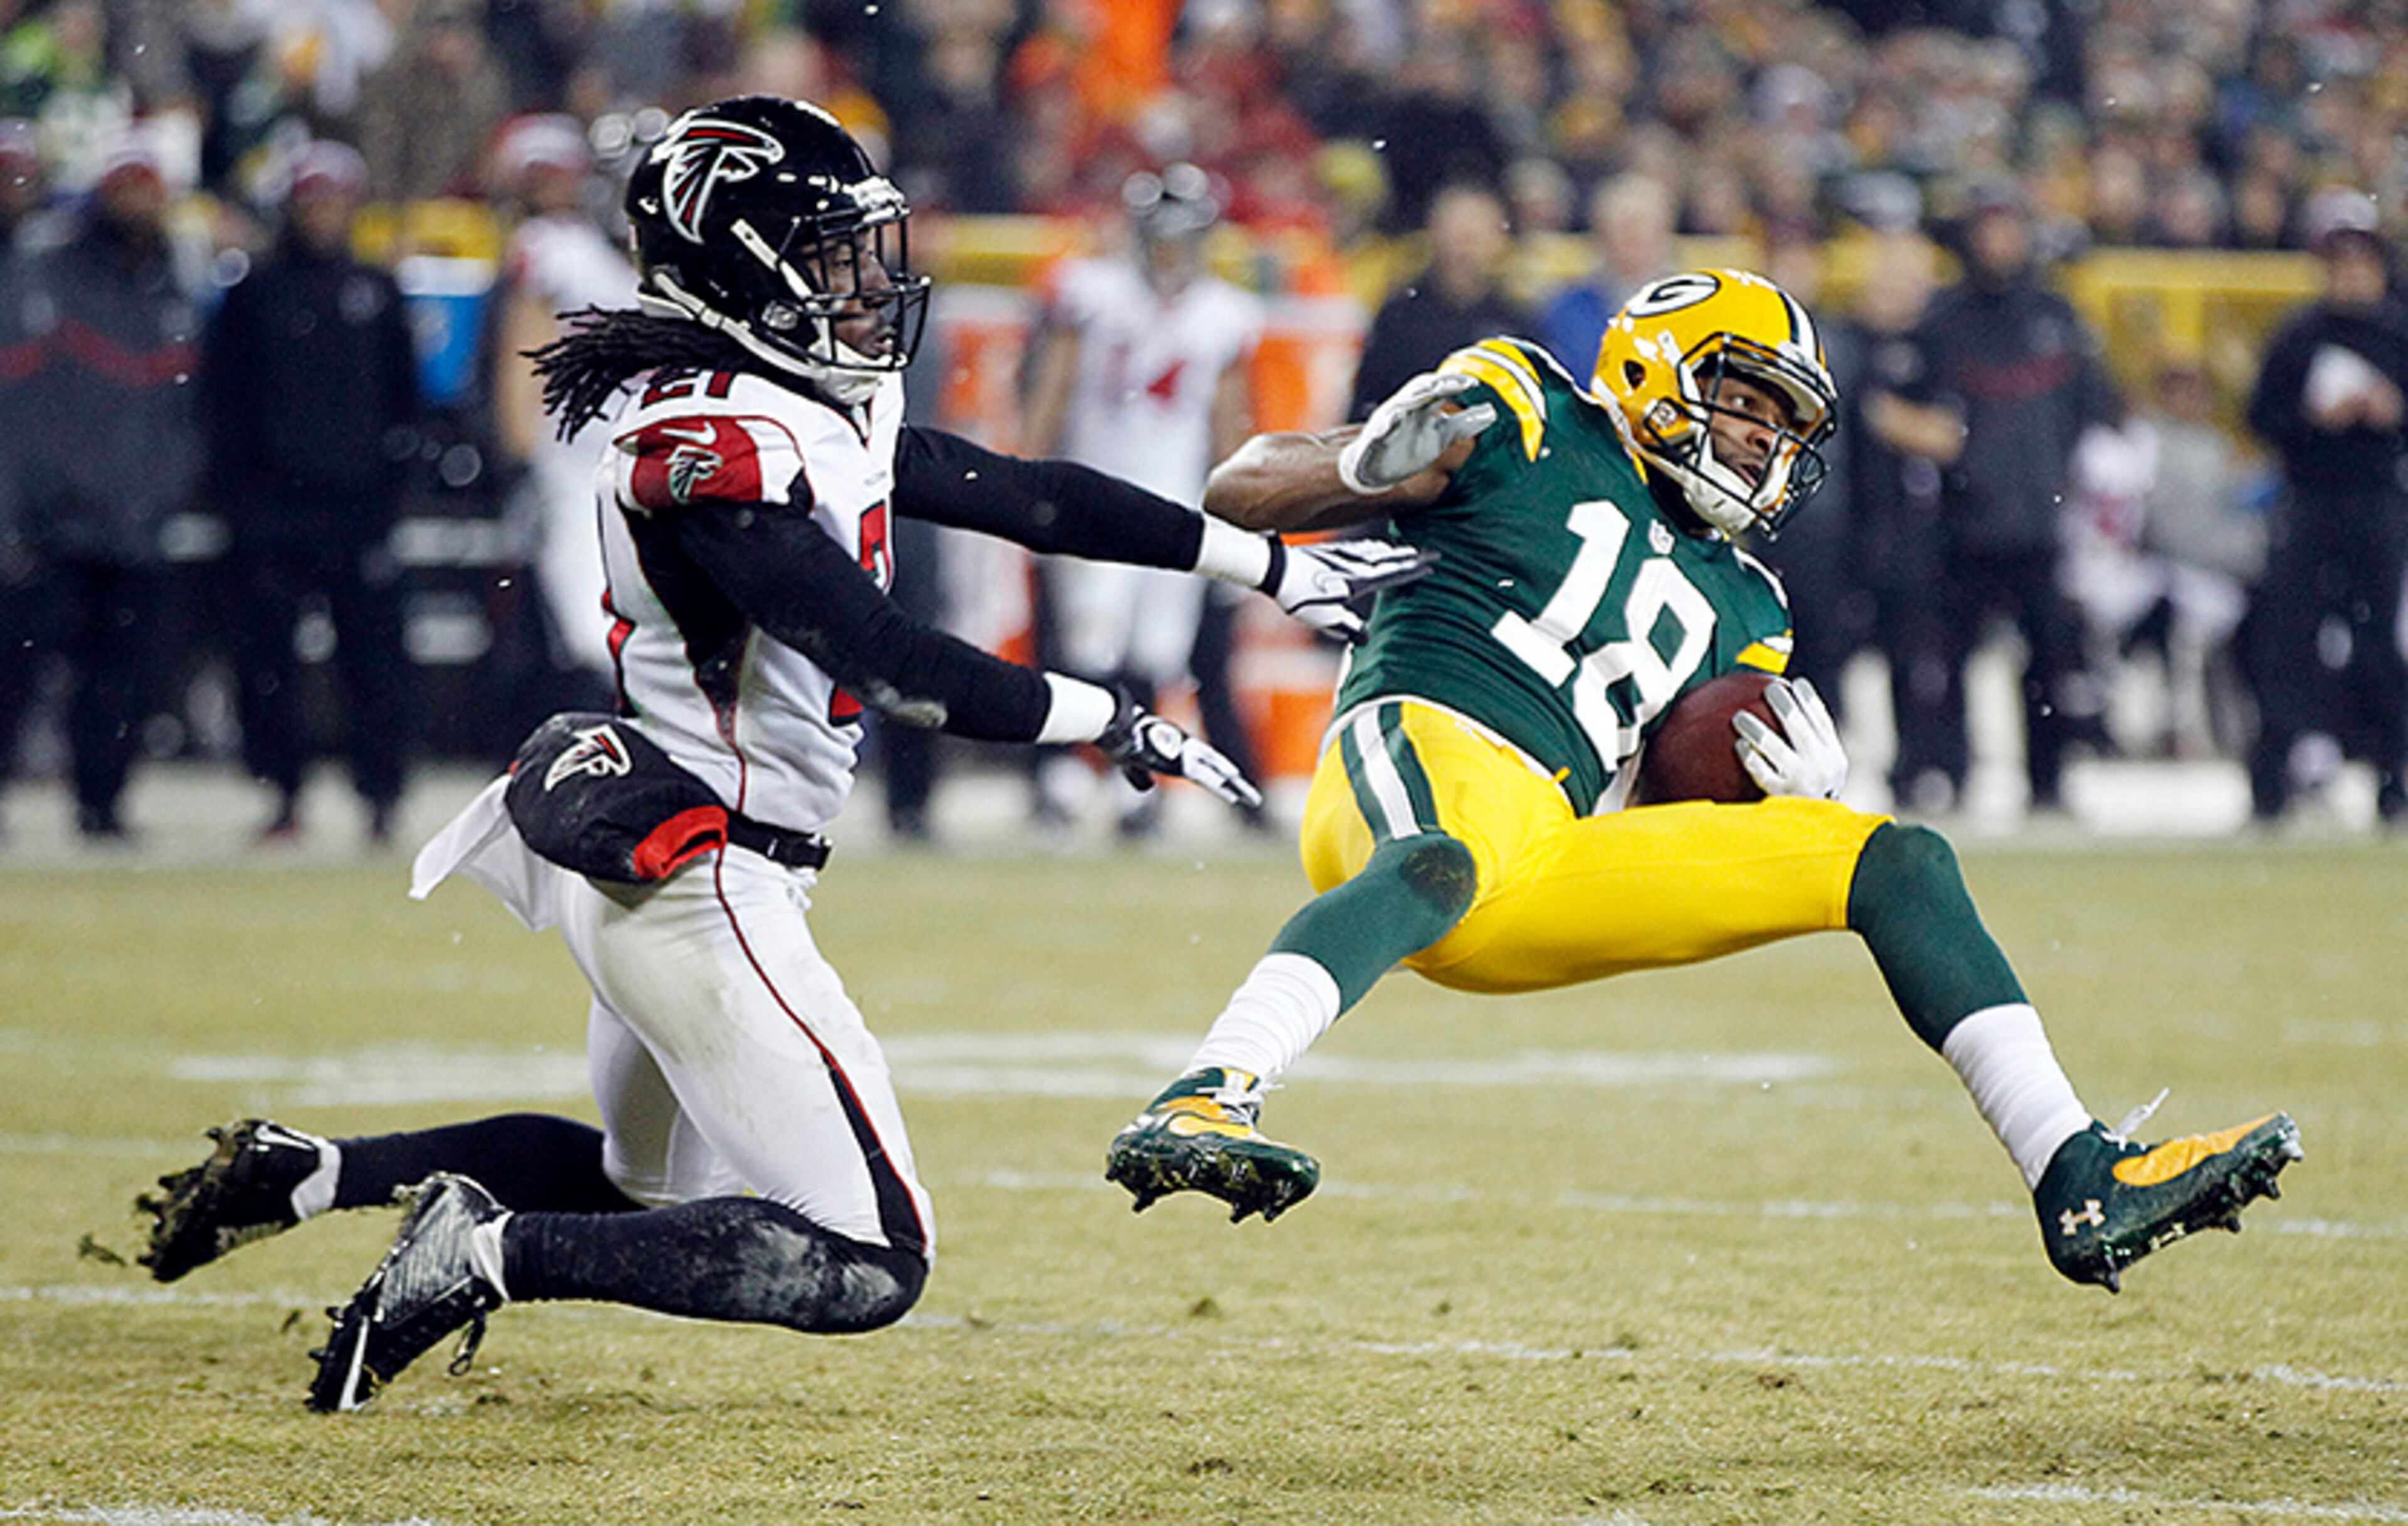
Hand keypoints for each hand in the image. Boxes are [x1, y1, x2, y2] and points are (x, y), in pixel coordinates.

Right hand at [1098, 693, 1262, 809]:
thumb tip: (1147, 787)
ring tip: (1252, 799)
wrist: (1118, 727)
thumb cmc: (1122, 741)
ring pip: (1217, 774)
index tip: (1234, 780)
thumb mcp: (1133, 763)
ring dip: (1235, 787)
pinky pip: (1205, 778)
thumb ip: (1141, 776)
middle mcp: (1187, 748)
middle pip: (1217, 768)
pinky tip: (1232, 796)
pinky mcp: (1180, 763)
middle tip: (1253, 797)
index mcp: (1178, 746)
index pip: (1205, 760)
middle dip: (1236, 783)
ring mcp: (1186, 755)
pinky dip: (1219, 787)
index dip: (1220, 771)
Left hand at [1268, 537, 1436, 642]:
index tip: (1432, 566)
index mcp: (1359, 580)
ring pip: (1376, 551)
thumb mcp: (1324, 618)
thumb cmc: (1299, 595)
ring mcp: (1343, 554)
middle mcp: (1355, 564)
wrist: (1275, 568)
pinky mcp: (1331, 551)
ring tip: (1407, 550)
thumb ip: (1347, 627)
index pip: (1394, 574)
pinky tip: (1373, 546)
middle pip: (1390, 559)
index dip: (1414, 570)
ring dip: (1394, 551)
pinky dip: (1373, 547)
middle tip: (1432, 553)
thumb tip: (1363, 638)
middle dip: (1412, 557)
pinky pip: (1360, 547)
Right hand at [1336, 371, 1496, 493]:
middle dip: (1436, 385)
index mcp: (1422, 407)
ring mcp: (1388, 423)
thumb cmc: (1410, 449)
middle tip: (1453, 383)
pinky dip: (1385, 424)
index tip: (1474, 382)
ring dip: (1413, 398)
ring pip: (1399, 404)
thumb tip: (1492, 412)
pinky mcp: (1375, 440)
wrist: (1379, 473)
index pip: (1439, 389)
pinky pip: (1379, 429)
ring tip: (1429, 392)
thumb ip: (1464, 424)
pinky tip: (1393, 420)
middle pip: (1419, 390)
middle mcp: (1405, 410)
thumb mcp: (1441, 436)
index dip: (1454, 383)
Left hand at [1732, 676, 1847, 799]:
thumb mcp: (1823, 776)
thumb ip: (1811, 750)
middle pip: (1801, 729)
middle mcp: (1822, 769)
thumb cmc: (1810, 800)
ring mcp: (1802, 783)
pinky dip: (1751, 757)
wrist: (1814, 838)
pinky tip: (1739, 745)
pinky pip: (1762, 773)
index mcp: (1835, 760)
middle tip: (1769, 688)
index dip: (1810, 700)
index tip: (1797, 682)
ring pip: (1777, 749)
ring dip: (1757, 729)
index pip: (1823, 723)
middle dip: (1785, 705)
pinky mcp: (1781, 798)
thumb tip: (1787, 717)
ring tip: (1738, 715)